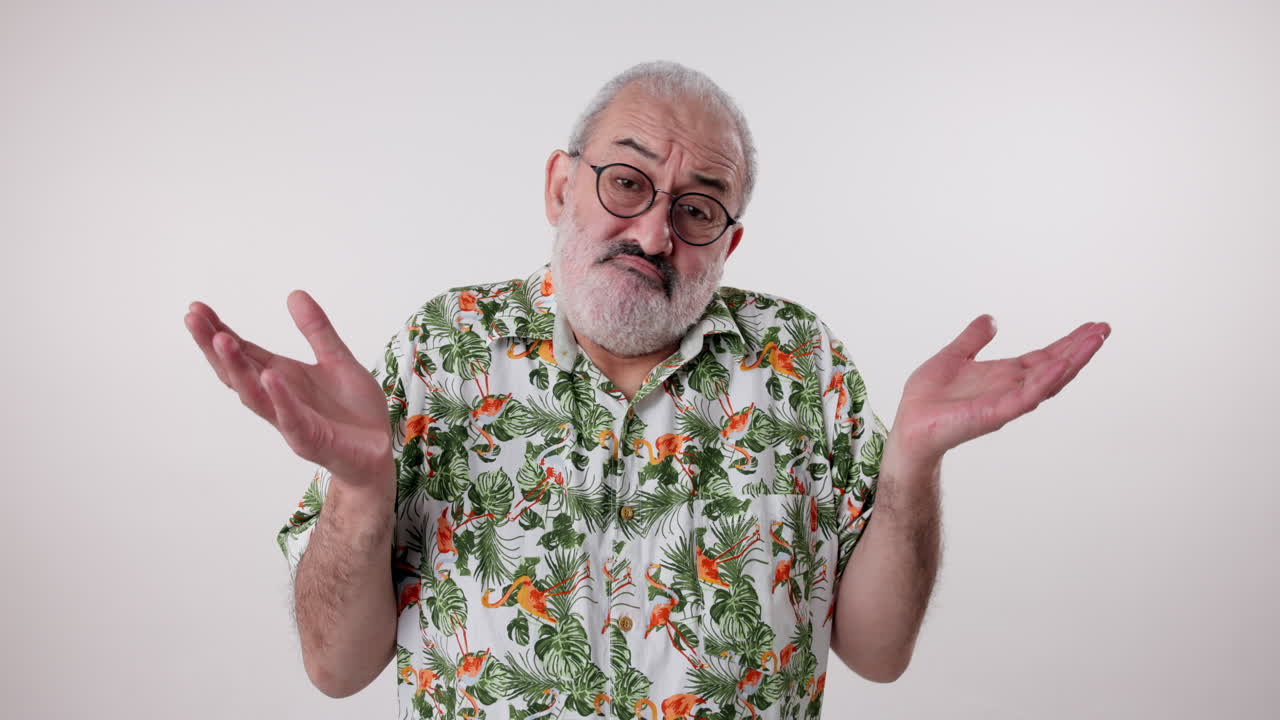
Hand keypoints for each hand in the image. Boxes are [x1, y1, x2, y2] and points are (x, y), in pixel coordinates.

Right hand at [184, 290, 395, 488]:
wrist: (378, 451)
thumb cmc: (354, 411)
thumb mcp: (337, 359)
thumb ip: (317, 331)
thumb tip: (294, 293)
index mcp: (281, 378)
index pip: (243, 353)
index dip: (218, 331)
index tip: (196, 308)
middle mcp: (278, 399)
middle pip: (236, 372)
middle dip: (213, 346)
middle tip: (193, 318)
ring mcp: (291, 421)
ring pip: (255, 396)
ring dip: (237, 369)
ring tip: (222, 340)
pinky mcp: (311, 440)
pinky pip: (292, 418)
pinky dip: (280, 398)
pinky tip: (269, 376)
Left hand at [890, 315, 1110, 465]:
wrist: (910, 424)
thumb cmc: (928, 398)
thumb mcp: (953, 356)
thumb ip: (973, 339)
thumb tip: (990, 319)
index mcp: (1005, 375)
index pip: (1045, 357)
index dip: (1068, 342)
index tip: (1093, 326)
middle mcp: (1011, 389)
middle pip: (1055, 366)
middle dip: (1080, 349)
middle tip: (1105, 329)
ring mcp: (1006, 402)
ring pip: (1048, 381)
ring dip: (1072, 361)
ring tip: (1094, 341)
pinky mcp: (994, 414)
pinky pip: (1024, 398)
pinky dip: (1043, 382)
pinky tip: (1061, 365)